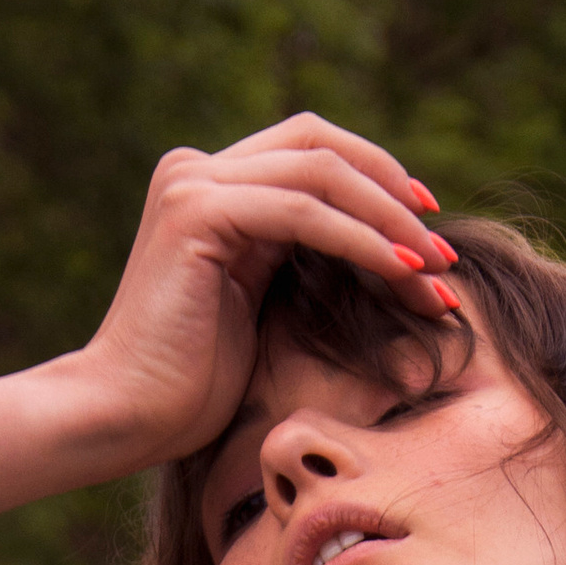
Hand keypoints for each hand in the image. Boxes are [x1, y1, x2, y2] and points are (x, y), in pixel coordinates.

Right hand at [0, 118, 455, 512]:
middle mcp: (197, 171)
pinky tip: (401, 272)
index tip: (427, 228)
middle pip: (321, 145)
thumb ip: (293, 261)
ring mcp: (194, 186)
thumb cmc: (188, 390)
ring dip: (388, 220)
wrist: (124, 419)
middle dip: (391, 190)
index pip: (310, 152)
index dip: (375, 177)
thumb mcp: (254, 310)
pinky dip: (360, 239)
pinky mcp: (196, 214)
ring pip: (320, 173)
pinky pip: (302, 212)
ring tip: (435, 267)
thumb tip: (372, 246)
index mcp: (211, 188)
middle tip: (441, 245)